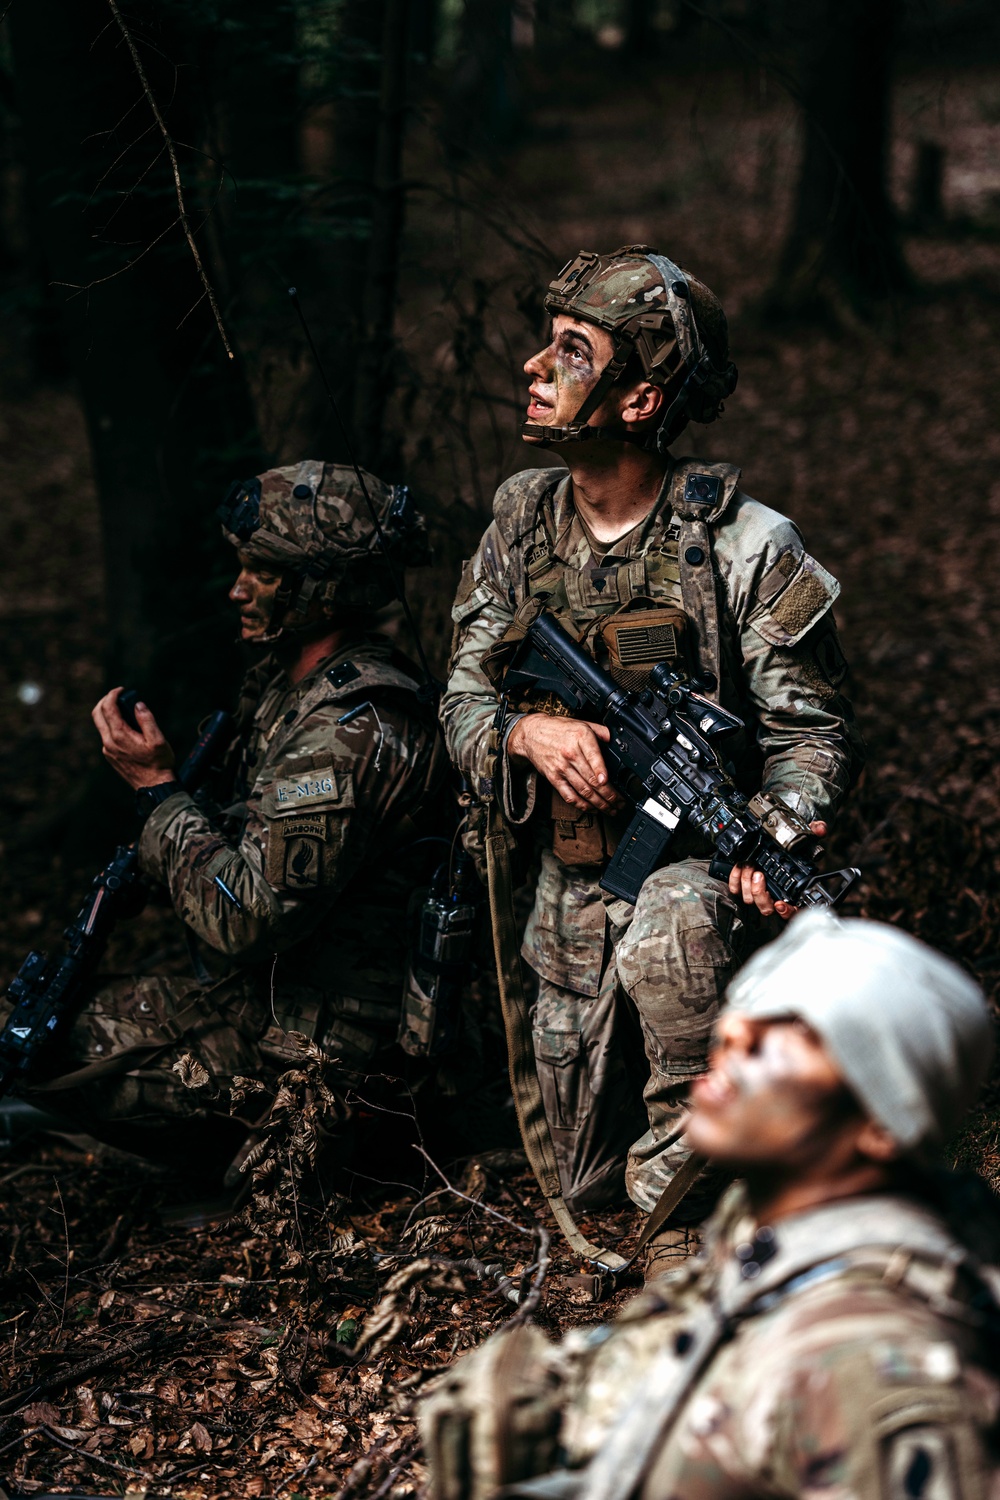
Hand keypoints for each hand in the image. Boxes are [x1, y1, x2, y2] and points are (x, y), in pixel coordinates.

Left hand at [92, 688, 175, 790]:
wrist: (154, 787)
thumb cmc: (159, 764)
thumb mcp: (158, 740)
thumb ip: (147, 719)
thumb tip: (137, 704)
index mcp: (120, 736)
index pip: (108, 708)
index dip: (113, 694)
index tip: (121, 690)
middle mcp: (109, 742)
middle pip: (97, 714)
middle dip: (105, 700)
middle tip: (117, 695)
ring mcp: (108, 750)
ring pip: (100, 725)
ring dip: (107, 713)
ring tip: (123, 709)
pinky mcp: (110, 756)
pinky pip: (105, 735)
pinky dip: (111, 725)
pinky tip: (125, 726)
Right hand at [506, 713, 623, 813]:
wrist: (531, 734)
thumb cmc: (558, 729)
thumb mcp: (582, 723)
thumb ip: (601, 731)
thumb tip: (616, 741)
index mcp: (581, 737)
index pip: (592, 757)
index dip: (601, 771)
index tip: (607, 782)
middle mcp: (571, 754)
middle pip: (591, 779)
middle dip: (609, 795)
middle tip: (620, 803)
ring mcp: (561, 768)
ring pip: (583, 790)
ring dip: (599, 803)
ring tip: (611, 810)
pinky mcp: (554, 778)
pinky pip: (569, 795)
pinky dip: (581, 805)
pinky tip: (592, 809)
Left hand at [728, 822, 827, 919]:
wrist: (768, 843)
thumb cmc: (787, 848)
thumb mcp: (802, 838)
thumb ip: (813, 833)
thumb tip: (820, 829)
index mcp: (791, 891)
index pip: (793, 911)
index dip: (786, 911)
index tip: (780, 904)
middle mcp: (774, 895)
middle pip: (766, 909)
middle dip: (760, 892)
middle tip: (759, 874)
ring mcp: (758, 891)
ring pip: (749, 899)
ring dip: (747, 882)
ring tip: (750, 865)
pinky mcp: (743, 885)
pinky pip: (735, 889)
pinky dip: (735, 879)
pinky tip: (740, 867)